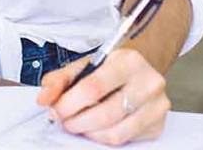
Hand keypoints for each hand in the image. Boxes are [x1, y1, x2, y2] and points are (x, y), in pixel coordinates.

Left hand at [36, 48, 170, 145]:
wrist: (139, 72)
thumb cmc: (110, 69)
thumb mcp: (84, 66)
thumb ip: (60, 80)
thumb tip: (44, 98)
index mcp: (129, 61)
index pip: (94, 87)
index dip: (69, 103)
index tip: (56, 109)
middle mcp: (149, 82)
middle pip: (105, 114)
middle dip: (77, 122)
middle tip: (65, 121)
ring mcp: (157, 106)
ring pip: (116, 133)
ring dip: (89, 133)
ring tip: (79, 124)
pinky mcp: (158, 125)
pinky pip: (125, 141)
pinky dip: (105, 138)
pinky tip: (97, 127)